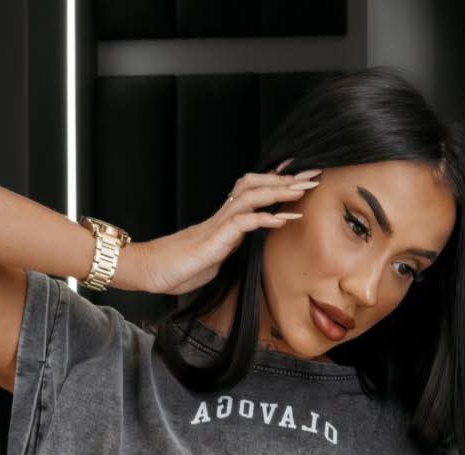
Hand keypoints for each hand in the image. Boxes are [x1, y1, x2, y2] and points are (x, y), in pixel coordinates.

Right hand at [118, 160, 317, 296]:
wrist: (151, 270)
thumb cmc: (179, 268)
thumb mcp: (215, 258)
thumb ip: (231, 248)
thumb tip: (244, 248)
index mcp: (225, 219)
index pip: (254, 191)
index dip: (277, 181)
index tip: (299, 175)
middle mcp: (224, 215)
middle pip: (258, 186)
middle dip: (287, 180)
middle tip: (313, 174)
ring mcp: (219, 224)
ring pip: (252, 196)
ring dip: (280, 191)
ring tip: (304, 188)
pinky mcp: (215, 239)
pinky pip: (243, 223)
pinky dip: (265, 218)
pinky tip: (283, 218)